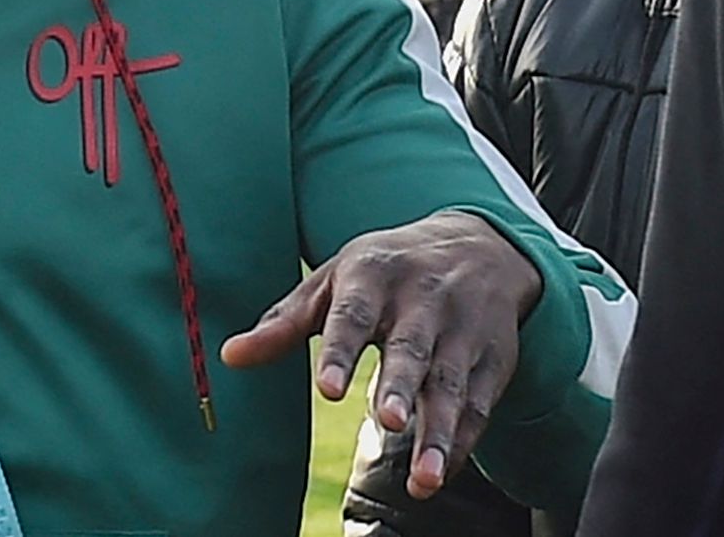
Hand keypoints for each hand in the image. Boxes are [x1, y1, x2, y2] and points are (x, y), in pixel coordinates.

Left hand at [221, 209, 543, 496]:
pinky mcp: (494, 357)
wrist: (481, 244)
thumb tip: (229, 356)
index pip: (354, 316)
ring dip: (439, 432)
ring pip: (451, 384)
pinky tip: (441, 474)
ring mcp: (465, 329)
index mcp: (376, 276)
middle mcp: (425, 300)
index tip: (328, 389)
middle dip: (401, 386)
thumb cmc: (388, 270)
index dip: (341, 352)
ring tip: (424, 480)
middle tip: (388, 422)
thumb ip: (286, 322)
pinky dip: (462, 441)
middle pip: (412, 348)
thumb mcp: (336, 280)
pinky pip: (479, 404)